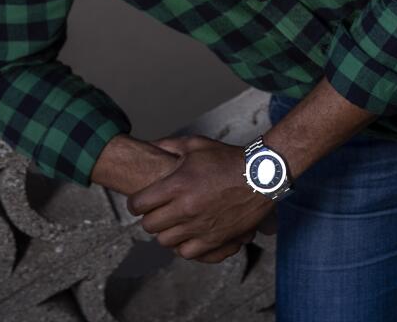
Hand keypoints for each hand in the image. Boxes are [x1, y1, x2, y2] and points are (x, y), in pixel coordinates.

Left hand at [127, 134, 276, 263]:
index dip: (136, 203)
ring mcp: (200, 226)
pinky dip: (184, 246)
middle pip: (149, 225)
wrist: (260, 175)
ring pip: (165, 241)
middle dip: (150, 217)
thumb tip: (150, 145)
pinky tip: (188, 235)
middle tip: (158, 211)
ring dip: (166, 232)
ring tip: (173, 223)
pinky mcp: (215, 239)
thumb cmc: (228, 159)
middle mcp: (185, 208)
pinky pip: (187, 252)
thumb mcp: (196, 145)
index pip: (139, 204)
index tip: (141, 202)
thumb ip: (169, 145)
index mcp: (177, 185)